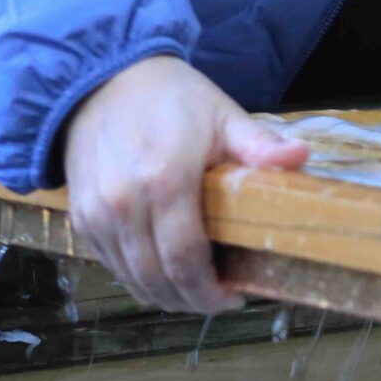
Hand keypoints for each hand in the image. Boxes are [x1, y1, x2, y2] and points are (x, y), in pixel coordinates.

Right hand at [61, 54, 309, 312]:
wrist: (101, 80)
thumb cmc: (172, 99)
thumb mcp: (222, 114)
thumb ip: (258, 144)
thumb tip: (300, 157)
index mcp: (165, 178)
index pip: (187, 258)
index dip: (211, 291)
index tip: (237, 296)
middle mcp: (124, 202)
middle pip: (159, 278)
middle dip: (192, 300)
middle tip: (220, 299)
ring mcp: (96, 212)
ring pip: (133, 278)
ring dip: (165, 294)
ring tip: (195, 290)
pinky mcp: (80, 217)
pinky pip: (111, 264)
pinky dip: (139, 276)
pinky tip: (164, 270)